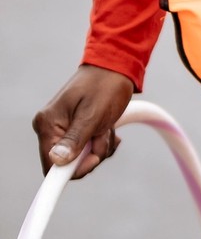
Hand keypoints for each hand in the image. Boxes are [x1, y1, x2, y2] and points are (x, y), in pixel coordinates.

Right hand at [33, 65, 134, 179]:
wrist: (116, 68)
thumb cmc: (105, 86)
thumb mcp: (93, 114)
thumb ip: (75, 138)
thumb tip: (57, 161)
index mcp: (47, 124)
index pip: (50, 165)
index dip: (72, 170)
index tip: (94, 160)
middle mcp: (50, 128)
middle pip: (68, 164)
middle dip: (92, 155)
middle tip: (104, 135)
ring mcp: (62, 129)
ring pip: (81, 158)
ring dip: (99, 147)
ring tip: (107, 127)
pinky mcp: (74, 130)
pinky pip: (87, 149)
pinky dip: (100, 143)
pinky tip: (107, 129)